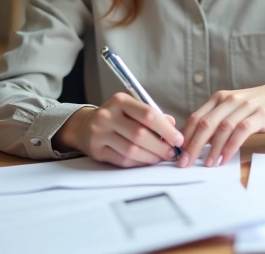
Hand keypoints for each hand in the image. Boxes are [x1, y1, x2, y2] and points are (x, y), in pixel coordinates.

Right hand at [55, 93, 184, 167]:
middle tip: (172, 153)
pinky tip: (146, 161)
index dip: (167, 129)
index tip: (179, 139)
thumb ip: (154, 116)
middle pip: (140, 134)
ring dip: (151, 157)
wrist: (85, 126)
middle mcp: (107, 115)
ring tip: (161, 158)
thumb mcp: (133, 109)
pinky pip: (122, 160)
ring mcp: (99, 133)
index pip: (148, 114)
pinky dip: (139, 163)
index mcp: (120, 101)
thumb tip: (173, 125)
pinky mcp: (96, 150)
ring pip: (131, 150)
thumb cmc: (117, 117)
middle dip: (161, 146)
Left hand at [177, 81, 264, 168]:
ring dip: (212, 149)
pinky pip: (241, 131)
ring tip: (207, 165)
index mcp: (218, 99)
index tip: (177, 154)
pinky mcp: (260, 115)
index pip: (196, 118)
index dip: (185, 137)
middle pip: (205, 124)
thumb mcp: (231, 109)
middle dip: (193, 145)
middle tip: (185, 163)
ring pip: (222, 128)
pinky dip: (231, 146)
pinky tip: (225, 158)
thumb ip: (216, 121)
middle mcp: (229, 100)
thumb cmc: (254, 106)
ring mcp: (244, 106)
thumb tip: (195, 143)